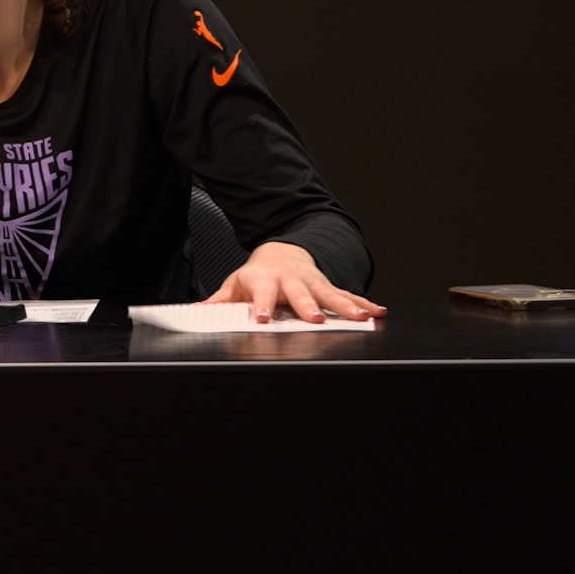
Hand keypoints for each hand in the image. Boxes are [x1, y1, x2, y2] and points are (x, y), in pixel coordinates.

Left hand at [201, 241, 386, 323]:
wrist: (281, 254)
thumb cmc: (257, 275)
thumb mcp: (235, 285)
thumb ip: (219, 301)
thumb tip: (196, 312)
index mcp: (264, 281)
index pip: (261, 294)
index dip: (260, 306)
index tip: (261, 318)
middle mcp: (291, 281)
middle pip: (300, 295)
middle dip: (307, 307)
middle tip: (315, 320)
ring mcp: (312, 283)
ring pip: (330, 295)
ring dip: (346, 306)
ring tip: (360, 318)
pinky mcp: (329, 286)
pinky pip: (348, 295)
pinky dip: (364, 303)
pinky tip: (378, 312)